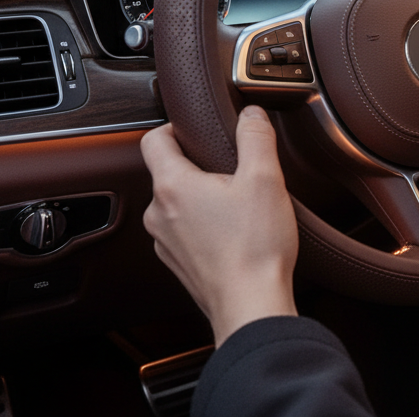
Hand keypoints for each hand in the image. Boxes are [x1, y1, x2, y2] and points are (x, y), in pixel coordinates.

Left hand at [141, 106, 298, 346]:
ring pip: (177, 205)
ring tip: (238, 205)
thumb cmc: (255, 246)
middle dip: (199, 167)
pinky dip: (204, 227)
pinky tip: (235, 233)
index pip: (153, 140)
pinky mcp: (178, 264)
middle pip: (168, 173)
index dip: (174, 127)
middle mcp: (159, 214)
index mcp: (173, 186)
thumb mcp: (265, 179)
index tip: (197, 129)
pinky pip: (184, 232)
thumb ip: (256, 137)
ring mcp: (165, 242)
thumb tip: (251, 113)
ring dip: (201, 199)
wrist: (250, 305)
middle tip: (234, 171)